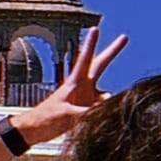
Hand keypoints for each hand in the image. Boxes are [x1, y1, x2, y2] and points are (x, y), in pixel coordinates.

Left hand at [12, 26, 128, 144]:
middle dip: (112, 51)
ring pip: (106, 93)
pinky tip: (103, 122)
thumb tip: (104, 109)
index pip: (84, 59)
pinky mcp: (88, 110)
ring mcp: (87, 98)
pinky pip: (103, 109)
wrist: (36, 131)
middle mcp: (83, 87)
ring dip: (110, 101)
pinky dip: (106, 113)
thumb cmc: (46, 119)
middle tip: (124, 37)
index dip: (91, 44)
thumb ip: (85, 113)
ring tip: (94, 114)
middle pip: (101, 65)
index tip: (95, 29)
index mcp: (74, 83)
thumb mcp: (66, 115)